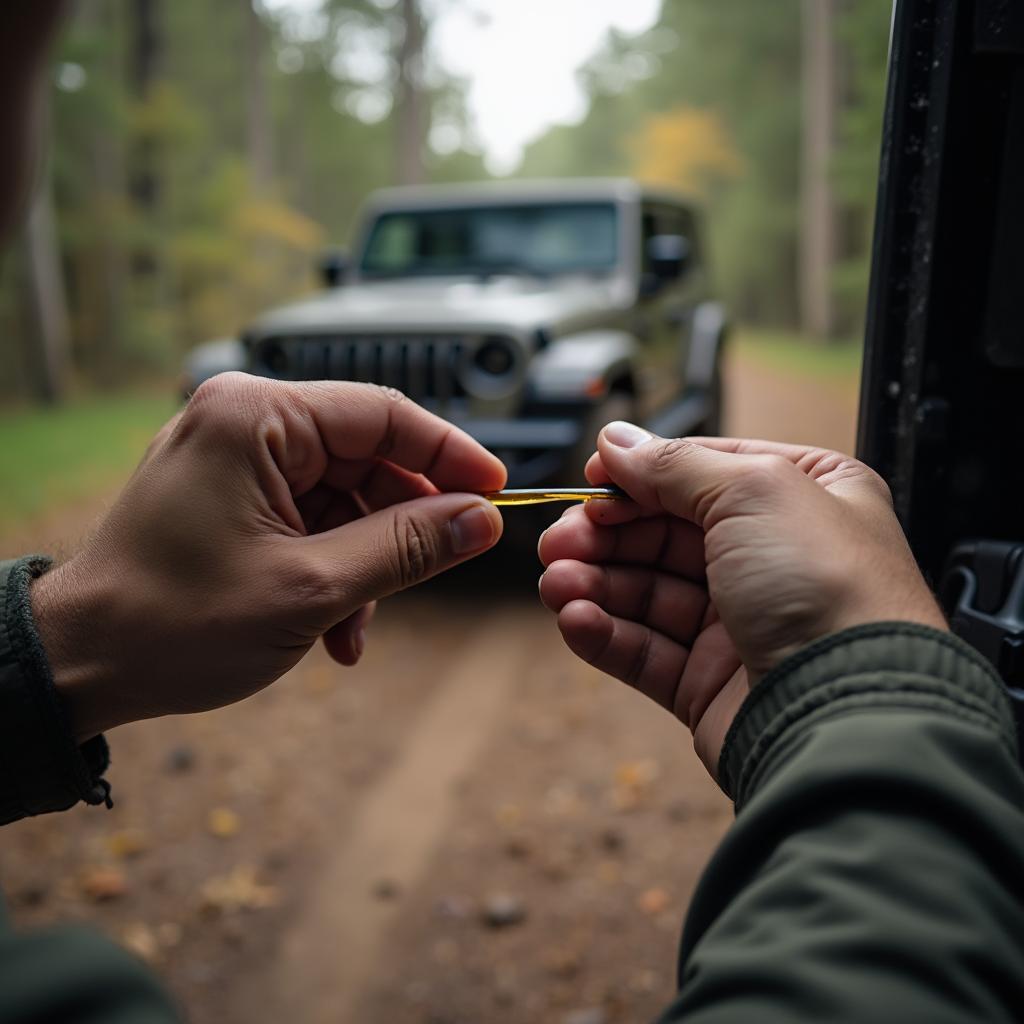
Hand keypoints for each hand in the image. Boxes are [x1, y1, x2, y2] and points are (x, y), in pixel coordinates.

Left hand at [31, 373, 505, 739]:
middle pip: (367, 456)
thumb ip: (406, 547)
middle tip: (438, 570)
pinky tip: (333, 628)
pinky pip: (312, 518)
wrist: (81, 666)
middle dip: (401, 526)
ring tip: (356, 628)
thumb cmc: (173, 623)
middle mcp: (244, 421)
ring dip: (367, 562)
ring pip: (345, 496)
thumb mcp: (310, 589)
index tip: (495, 494)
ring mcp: (236, 458)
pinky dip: (334, 568)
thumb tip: (480, 521)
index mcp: (255, 417)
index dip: (448, 454)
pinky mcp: (233, 494)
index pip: (382, 414)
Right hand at [538, 423, 945, 773]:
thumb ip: (675, 464)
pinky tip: (576, 620)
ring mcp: (741, 623)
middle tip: (557, 540)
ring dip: (595, 584)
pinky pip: (645, 650)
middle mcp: (773, 558)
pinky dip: (605, 633)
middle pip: (664, 535)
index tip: (589, 480)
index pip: (703, 474)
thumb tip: (617, 441)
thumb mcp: (752, 490)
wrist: (850, 714)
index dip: (640, 477)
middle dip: (605, 535)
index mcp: (802, 499)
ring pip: (647, 593)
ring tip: (556, 584)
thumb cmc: (826, 588)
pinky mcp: (711, 683)